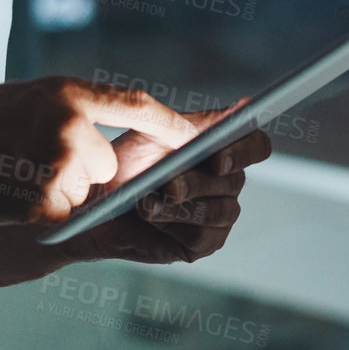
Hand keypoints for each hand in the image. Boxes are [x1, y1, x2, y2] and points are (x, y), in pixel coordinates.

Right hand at [0, 76, 200, 226]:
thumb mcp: (25, 96)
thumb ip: (69, 108)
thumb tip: (107, 129)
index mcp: (67, 93)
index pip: (136, 104)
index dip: (169, 121)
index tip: (195, 134)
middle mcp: (71, 128)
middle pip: (108, 165)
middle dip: (83, 172)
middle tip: (34, 160)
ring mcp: (59, 167)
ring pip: (86, 193)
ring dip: (60, 192)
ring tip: (16, 174)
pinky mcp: (46, 203)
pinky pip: (64, 214)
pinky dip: (42, 211)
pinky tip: (10, 194)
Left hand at [61, 107, 271, 266]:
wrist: (92, 203)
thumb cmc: (123, 164)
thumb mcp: (155, 133)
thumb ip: (197, 122)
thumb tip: (242, 106)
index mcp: (220, 150)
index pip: (256, 146)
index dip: (245, 151)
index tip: (217, 159)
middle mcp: (225, 182)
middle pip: (235, 181)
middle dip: (197, 182)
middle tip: (166, 184)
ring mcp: (217, 214)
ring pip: (221, 210)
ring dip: (181, 204)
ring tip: (146, 200)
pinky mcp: (202, 243)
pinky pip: (205, 236)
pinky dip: (175, 225)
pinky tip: (150, 216)